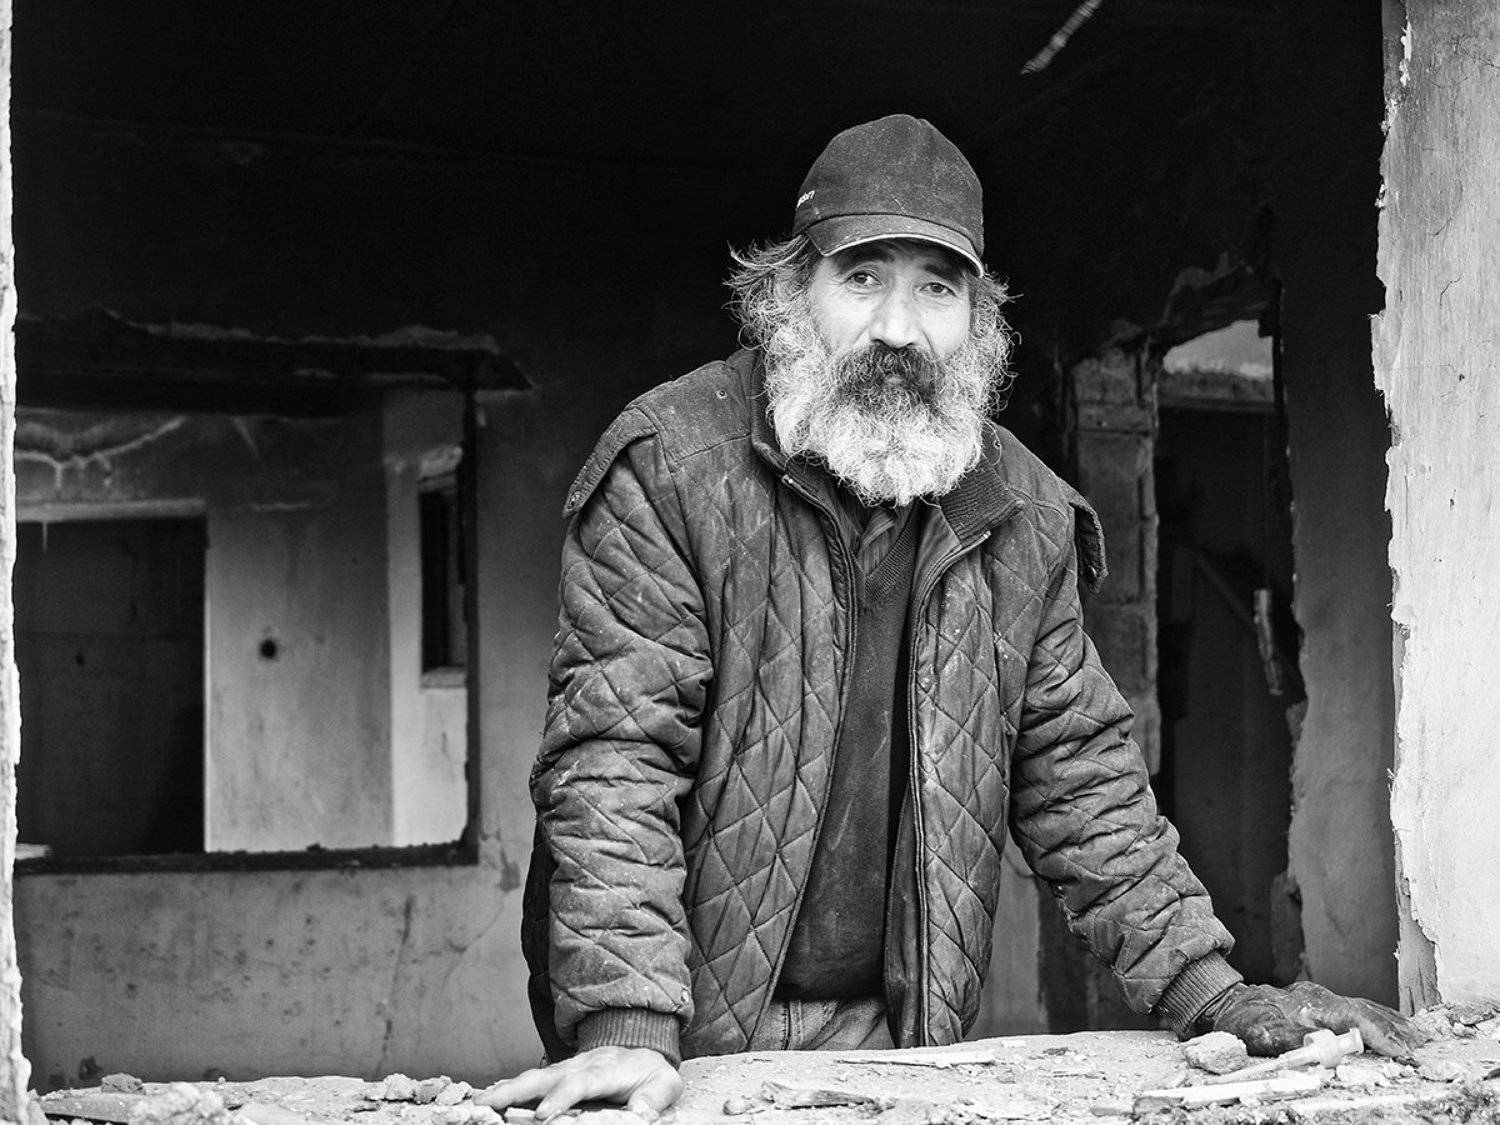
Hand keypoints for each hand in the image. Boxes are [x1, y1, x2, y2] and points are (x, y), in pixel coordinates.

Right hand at [476, 1046, 682, 1121]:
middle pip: (544, 1077)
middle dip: (515, 1091)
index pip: (580, 1083)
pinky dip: (506, 1087)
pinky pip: (529, 1081)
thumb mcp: (664, 1085)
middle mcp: (579, 1067)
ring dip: (504, 1089)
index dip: (561, 1098)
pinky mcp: (556, 1075)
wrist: (641, 1046)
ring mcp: (564, 1069)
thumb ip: (654, 1098)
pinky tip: (487, 1095)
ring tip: (478, 1102)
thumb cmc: (650, 1072)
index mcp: (605, 1071)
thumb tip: (642, 1112)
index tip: (544, 1115)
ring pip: (530, 1078)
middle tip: (489, 1105)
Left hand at [1203, 981, 1427, 1062]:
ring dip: (1390, 1023)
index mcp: (1308, 1005)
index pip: (1354, 1017)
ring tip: (1416, 1038)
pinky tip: (1391, 1025)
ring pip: (1363, 1006)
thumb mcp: (1256, 1032)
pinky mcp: (1320, 1001)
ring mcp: (1320, 997)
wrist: (1224, 1001)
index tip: (1401, 1050)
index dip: (1379, 1034)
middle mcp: (1318, 997)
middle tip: (1421, 1048)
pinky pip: (1355, 1007)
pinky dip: (1377, 1016)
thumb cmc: (1240, 1021)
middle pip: (1365, 1010)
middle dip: (1395, 1029)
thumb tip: (1314, 1044)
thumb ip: (1285, 1037)